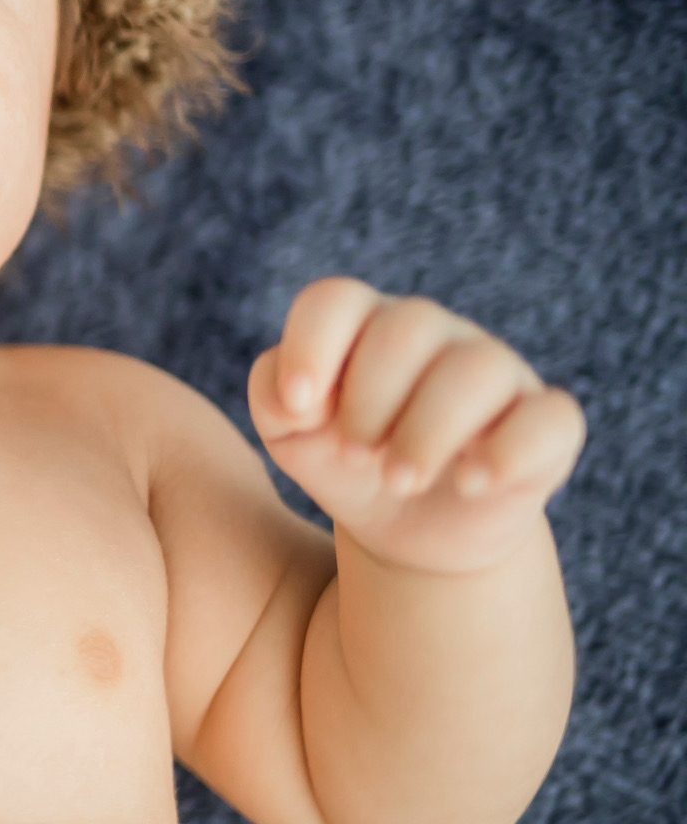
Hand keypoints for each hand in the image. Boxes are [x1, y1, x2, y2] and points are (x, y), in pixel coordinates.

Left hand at [249, 278, 583, 574]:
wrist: (404, 524)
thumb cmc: (342, 458)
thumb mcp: (289, 432)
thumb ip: (272, 394)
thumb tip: (300, 395)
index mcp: (365, 324)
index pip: (337, 299)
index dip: (312, 347)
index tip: (298, 411)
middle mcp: (435, 335)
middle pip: (405, 330)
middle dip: (369, 403)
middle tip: (356, 455)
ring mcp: (498, 373)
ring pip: (478, 368)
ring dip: (427, 433)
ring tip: (399, 480)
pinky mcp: (545, 423)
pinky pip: (550, 418)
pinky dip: (509, 452)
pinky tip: (472, 483)